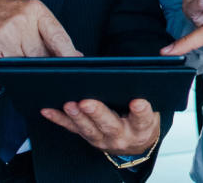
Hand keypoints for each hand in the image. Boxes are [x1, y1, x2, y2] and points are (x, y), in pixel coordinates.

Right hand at [0, 0, 80, 76]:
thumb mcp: (26, 12)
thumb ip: (48, 32)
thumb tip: (74, 55)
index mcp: (34, 10)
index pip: (58, 36)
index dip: (68, 54)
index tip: (75, 65)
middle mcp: (19, 22)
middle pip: (40, 56)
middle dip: (41, 65)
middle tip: (38, 66)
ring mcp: (2, 36)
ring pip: (21, 66)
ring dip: (18, 68)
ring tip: (11, 54)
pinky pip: (1, 71)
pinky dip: (1, 70)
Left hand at [41, 99, 160, 156]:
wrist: (136, 143)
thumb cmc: (143, 118)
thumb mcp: (154, 107)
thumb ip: (149, 89)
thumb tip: (150, 60)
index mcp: (142, 127)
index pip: (143, 119)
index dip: (141, 111)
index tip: (138, 102)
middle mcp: (122, 136)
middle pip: (110, 125)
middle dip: (97, 113)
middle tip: (86, 102)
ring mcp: (103, 140)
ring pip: (89, 129)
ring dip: (77, 117)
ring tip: (68, 104)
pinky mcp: (89, 138)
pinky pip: (72, 128)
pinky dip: (59, 119)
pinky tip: (48, 109)